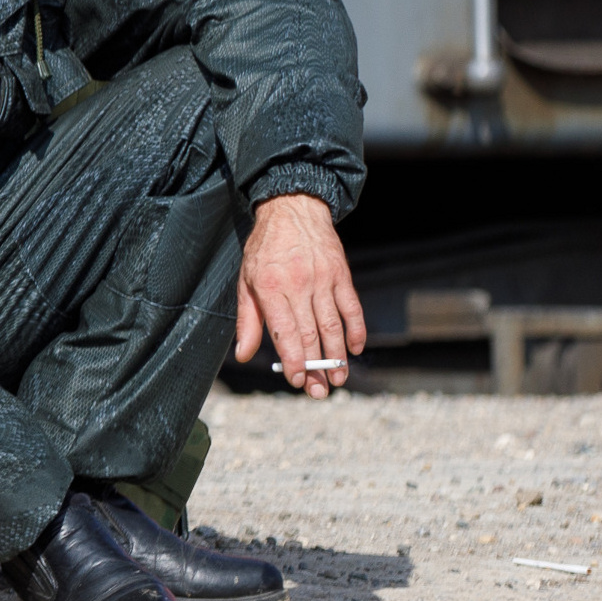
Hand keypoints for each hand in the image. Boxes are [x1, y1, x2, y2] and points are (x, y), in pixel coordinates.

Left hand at [233, 193, 365, 396]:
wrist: (292, 209)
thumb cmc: (264, 249)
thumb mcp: (246, 281)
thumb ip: (247, 320)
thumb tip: (244, 355)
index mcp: (270, 287)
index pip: (284, 332)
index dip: (293, 360)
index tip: (296, 380)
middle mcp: (298, 284)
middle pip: (310, 334)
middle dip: (315, 367)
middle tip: (319, 391)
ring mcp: (323, 279)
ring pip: (333, 325)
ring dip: (337, 356)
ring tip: (339, 379)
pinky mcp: (341, 275)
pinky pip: (352, 307)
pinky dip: (356, 330)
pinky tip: (356, 349)